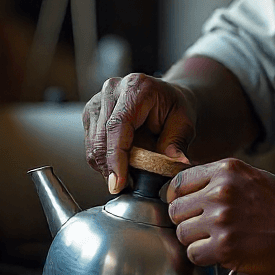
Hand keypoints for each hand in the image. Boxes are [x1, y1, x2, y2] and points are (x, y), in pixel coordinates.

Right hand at [82, 73, 196, 192]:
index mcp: (137, 87)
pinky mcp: (91, 112)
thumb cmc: (175, 110)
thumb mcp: (184, 124)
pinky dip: (103, 161)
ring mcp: (98, 99)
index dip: (116, 156)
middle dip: (110, 168)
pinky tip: (118, 165)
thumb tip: (177, 162)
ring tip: (125, 176)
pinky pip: (90, 145)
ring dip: (105, 166)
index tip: (118, 183)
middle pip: (101, 136)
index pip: (118, 125)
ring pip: (92, 144)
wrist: (167, 98)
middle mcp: (112, 89)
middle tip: (124, 187)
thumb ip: (177, 143)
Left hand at [168, 159, 274, 274]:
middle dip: (188, 221)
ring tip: (217, 240)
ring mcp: (222, 219)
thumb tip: (185, 188)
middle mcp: (221, 192)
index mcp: (226, 170)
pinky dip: (204, 257)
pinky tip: (220, 252)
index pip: (179, 183)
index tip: (188, 209)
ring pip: (182, 234)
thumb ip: (219, 179)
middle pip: (176, 210)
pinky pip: (193, 254)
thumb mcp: (250, 176)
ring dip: (196, 241)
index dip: (180, 199)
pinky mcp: (225, 246)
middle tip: (206, 228)